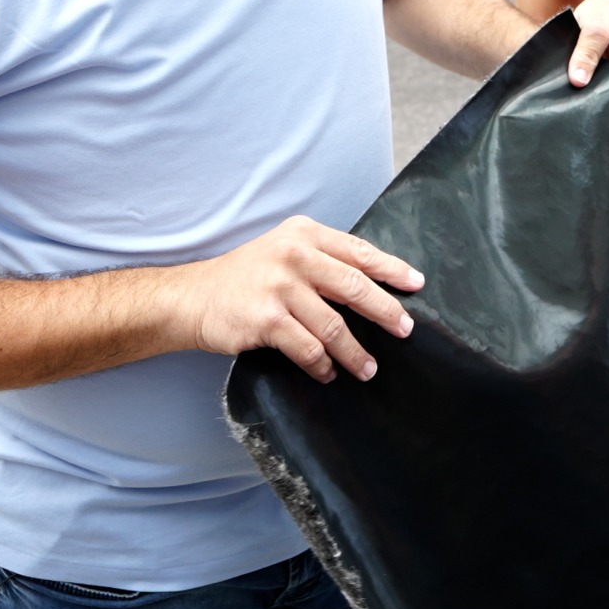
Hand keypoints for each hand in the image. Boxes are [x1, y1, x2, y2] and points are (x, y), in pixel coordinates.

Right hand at [168, 217, 421, 383]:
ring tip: (368, 368)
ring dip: (355, 353)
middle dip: (385, 311)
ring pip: (335, 326)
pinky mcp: (267, 320)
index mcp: (303, 234)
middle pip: (355, 287)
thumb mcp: (282, 251)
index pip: (358, 252)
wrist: (192, 298)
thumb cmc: (244, 279)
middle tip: (405, 330)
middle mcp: (293, 255)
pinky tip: (328, 373)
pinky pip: (309, 349)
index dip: (391, 269)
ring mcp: (279, 287)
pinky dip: (323, 366)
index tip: (416, 284)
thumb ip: (321, 260)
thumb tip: (372, 285)